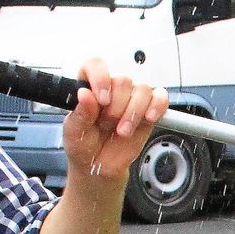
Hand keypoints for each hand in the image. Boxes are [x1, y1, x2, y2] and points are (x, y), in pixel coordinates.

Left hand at [61, 58, 167, 185]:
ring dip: (133, 113)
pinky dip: (157, 106)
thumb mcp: (74, 132)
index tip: (101, 99)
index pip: (95, 65)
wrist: (99, 167)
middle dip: (116, 108)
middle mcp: (112, 89)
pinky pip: (160, 97)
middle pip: (122, 80)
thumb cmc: (84, 146)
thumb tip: (85, 94)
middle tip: (107, 125)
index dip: (101, 77)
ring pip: (142, 89)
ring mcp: (131, 99)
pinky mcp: (148, 110)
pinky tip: (148, 118)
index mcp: (89, 87)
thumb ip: (80, 114)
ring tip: (122, 131)